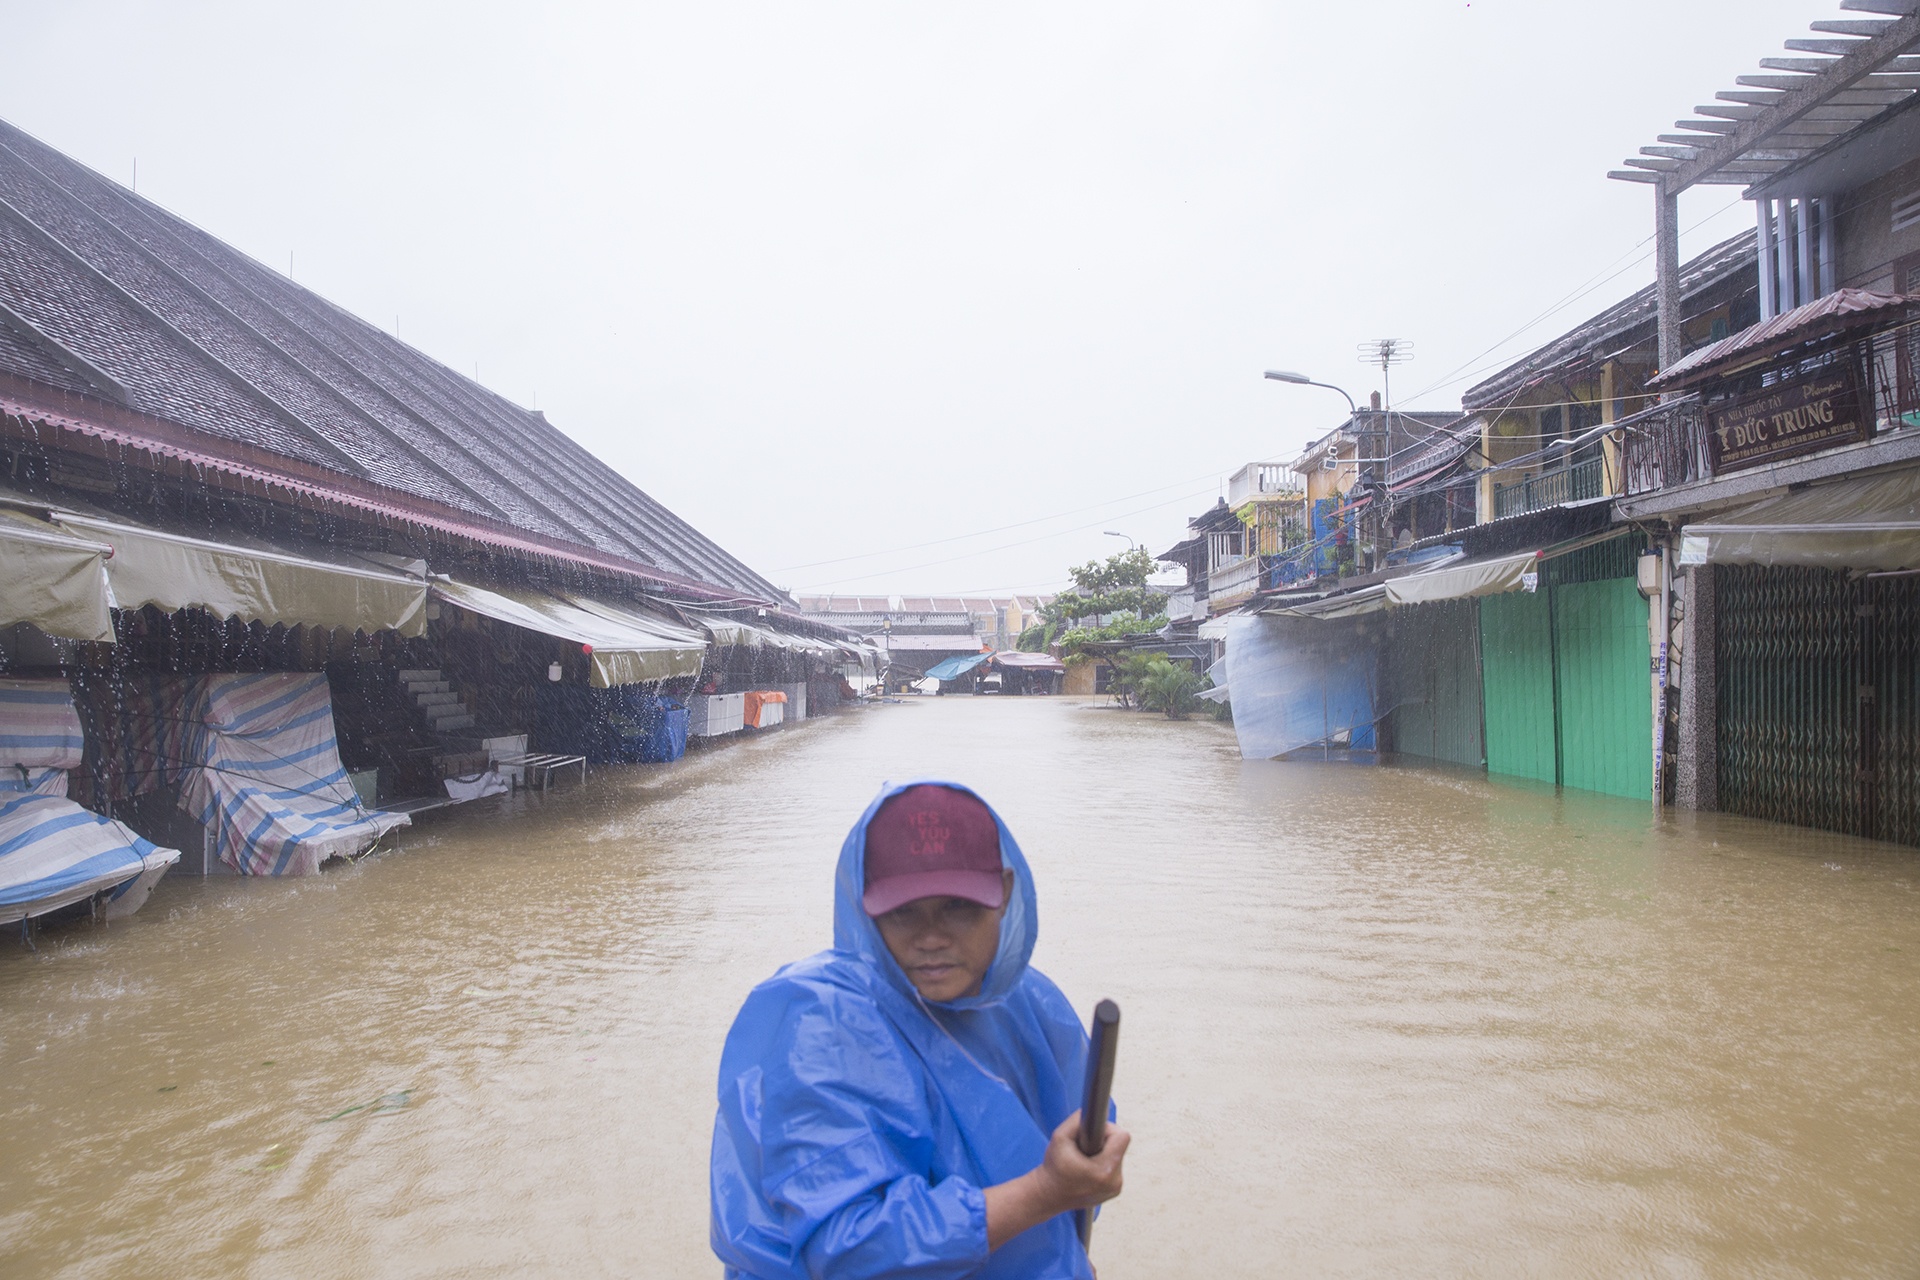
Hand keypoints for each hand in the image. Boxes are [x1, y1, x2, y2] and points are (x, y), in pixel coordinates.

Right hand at [983, 1110, 1129, 1249]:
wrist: (1049, 1195)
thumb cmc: (1054, 1168)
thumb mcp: (1059, 1137)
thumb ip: (1077, 1121)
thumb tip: (1093, 1109)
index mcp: (1103, 1170)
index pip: (1122, 1137)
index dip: (1107, 1130)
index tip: (1092, 1134)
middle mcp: (1114, 1182)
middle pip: (1120, 1146)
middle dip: (1104, 1142)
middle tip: (1084, 1148)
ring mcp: (1115, 1188)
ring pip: (1117, 1156)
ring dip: (1103, 1153)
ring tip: (1084, 1160)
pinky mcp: (1114, 1191)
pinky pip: (1115, 1168)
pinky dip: (1103, 1163)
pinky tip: (1087, 1169)